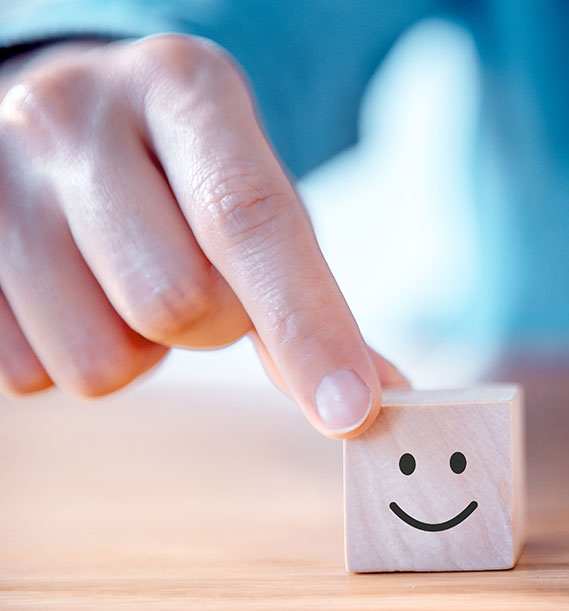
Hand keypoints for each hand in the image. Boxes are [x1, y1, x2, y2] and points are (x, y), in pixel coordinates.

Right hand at [0, 34, 406, 436]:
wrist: (64, 115)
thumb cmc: (183, 168)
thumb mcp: (252, 186)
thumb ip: (309, 288)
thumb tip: (380, 396)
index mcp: (182, 87)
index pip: (250, 218)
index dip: (307, 325)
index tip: (352, 411)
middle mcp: (74, 115)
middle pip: (178, 303)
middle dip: (213, 327)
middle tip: (201, 284)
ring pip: (100, 360)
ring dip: (138, 351)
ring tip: (125, 279)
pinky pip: (31, 375)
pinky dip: (69, 355)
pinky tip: (69, 290)